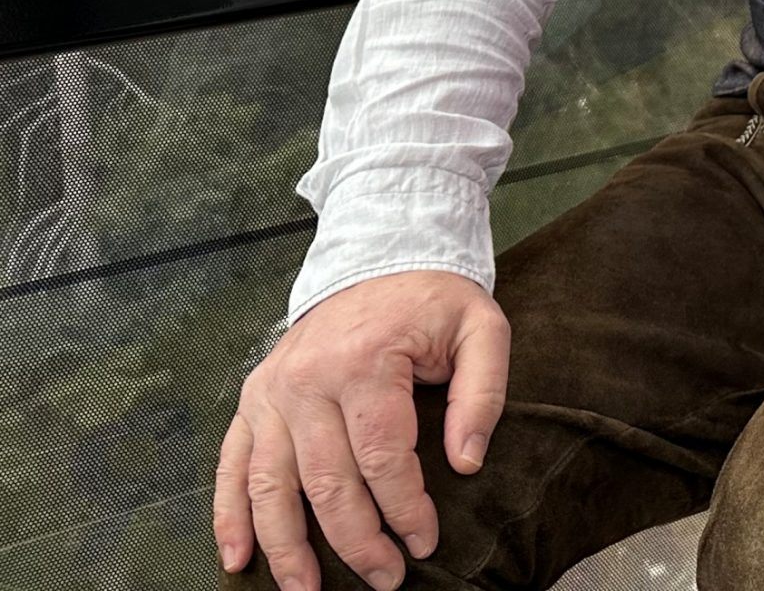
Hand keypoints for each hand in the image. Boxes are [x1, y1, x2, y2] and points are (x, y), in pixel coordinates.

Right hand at [215, 270, 510, 590]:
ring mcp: (272, 392)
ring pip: (271, 486)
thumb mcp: (481, 329)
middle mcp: (308, 380)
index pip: (382, 458)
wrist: (381, 257)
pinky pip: (231, 465)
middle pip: (326, 482)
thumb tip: (466, 463)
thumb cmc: (434, 300)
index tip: (424, 541)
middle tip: (385, 578)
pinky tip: (237, 558)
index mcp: (365, 361)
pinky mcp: (253, 398)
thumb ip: (483, 394)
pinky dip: (228, 515)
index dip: (404, 509)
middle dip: (356, 541)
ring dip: (286, 547)